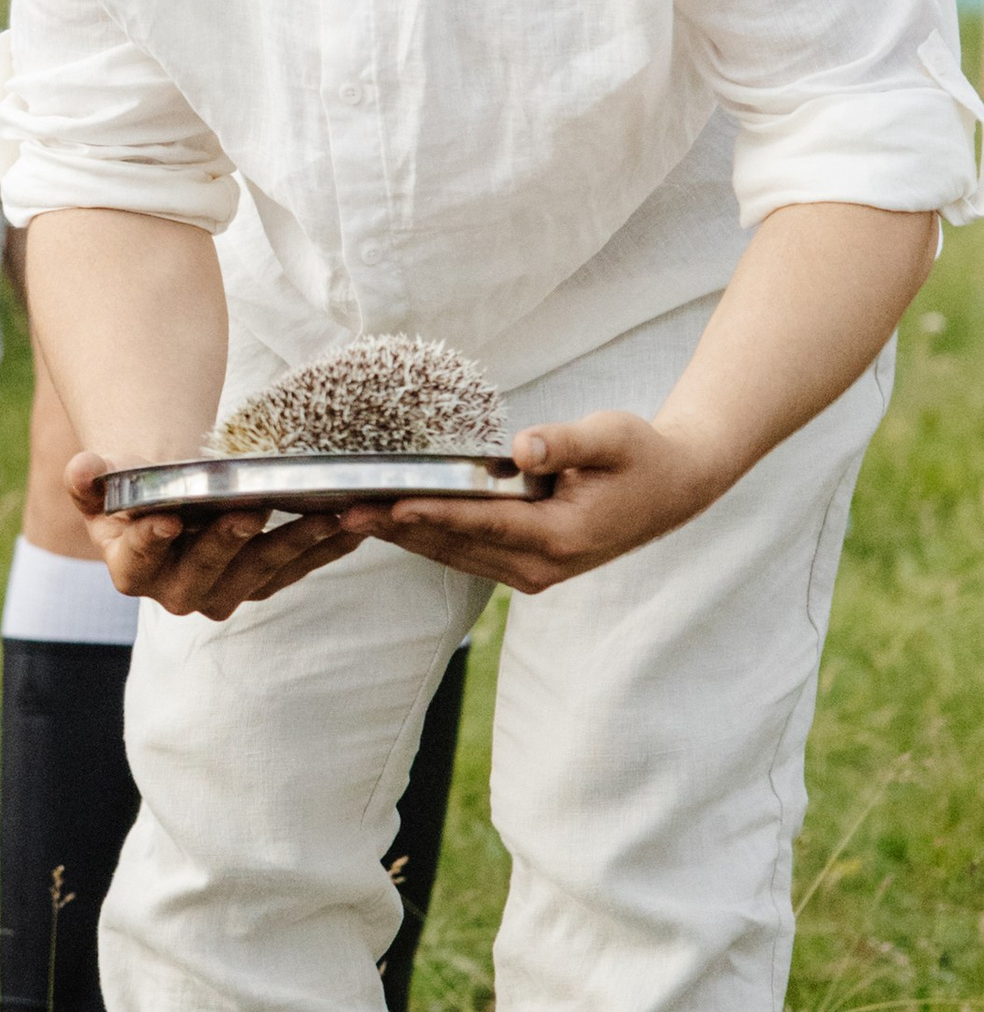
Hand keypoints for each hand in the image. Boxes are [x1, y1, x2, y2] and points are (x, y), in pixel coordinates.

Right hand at [65, 447, 365, 618]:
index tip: (166, 517)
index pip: (138, 559)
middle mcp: (178, 592)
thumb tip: (83, 466)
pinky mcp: (263, 584)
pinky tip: (358, 523)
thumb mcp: (108, 484)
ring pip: (260, 574)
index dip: (150, 540)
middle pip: (204, 572)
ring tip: (326, 515)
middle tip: (249, 510)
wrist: (171, 502)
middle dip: (228, 542)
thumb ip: (89, 479)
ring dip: (295, 545)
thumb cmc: (137, 490)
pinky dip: (329, 547)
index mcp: (132, 570)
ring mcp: (225, 592)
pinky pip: (298, 569)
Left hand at [336, 409, 724, 593]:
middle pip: (456, 546)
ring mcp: (531, 574)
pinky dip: (425, 539)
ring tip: (348, 518)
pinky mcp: (523, 569)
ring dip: (402, 538)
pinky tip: (387, 524)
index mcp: (562, 537)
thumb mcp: (611, 436)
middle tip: (340, 511)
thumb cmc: (640, 455)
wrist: (672, 490)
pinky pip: (464, 556)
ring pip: (453, 556)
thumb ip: (566, 442)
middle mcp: (542, 567)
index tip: (386, 506)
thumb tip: (522, 448)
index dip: (433, 514)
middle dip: (397, 529)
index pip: (484, 524)